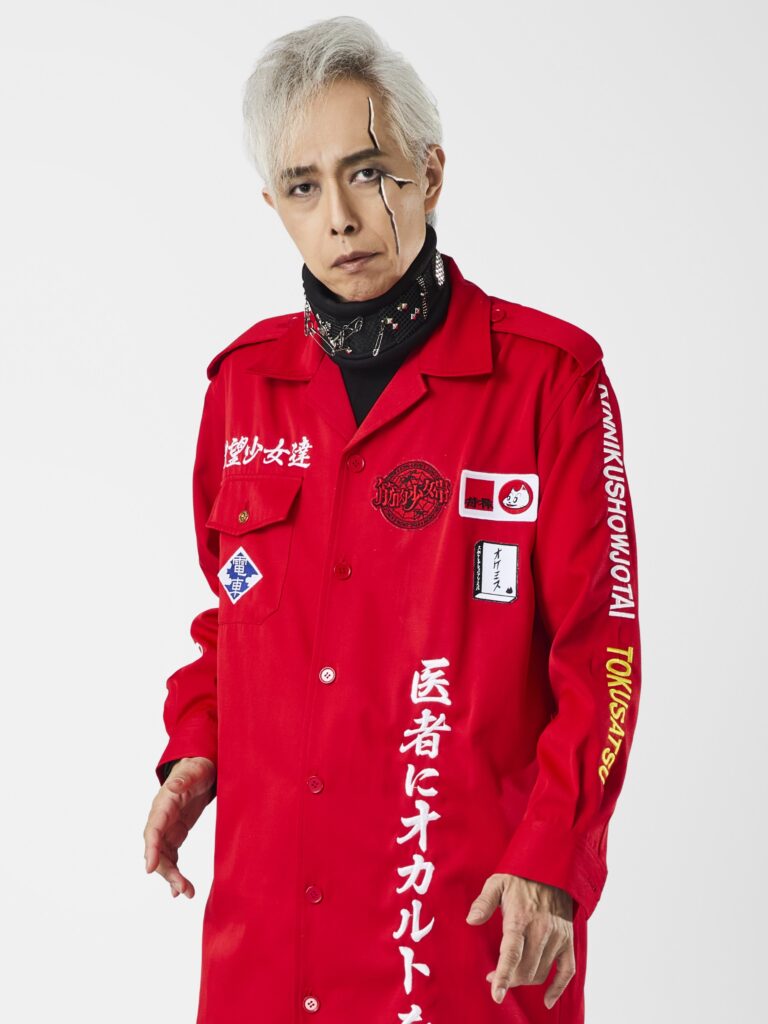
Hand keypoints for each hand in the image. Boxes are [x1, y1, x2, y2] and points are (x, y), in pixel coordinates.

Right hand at [143, 756, 215, 898]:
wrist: (201, 768)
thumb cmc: (198, 768)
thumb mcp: (196, 770)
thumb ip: (185, 778)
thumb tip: (172, 786)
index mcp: (163, 804)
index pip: (153, 829)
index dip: (151, 849)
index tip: (150, 869)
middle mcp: (161, 818)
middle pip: (158, 849)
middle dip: (167, 871)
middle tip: (181, 888)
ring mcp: (167, 828)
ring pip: (164, 857)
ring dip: (172, 876)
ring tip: (186, 893)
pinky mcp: (175, 833)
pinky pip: (171, 857)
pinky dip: (175, 873)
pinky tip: (180, 890)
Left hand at [466, 873, 573, 1009]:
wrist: (552, 868)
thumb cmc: (520, 877)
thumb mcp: (497, 882)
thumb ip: (483, 902)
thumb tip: (470, 920)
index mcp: (520, 918)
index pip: (511, 954)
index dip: (503, 976)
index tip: (496, 994)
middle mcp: (541, 930)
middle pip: (525, 969)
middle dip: (509, 980)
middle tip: (494, 977)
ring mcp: (557, 936)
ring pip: (540, 972)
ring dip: (524, 980)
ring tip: (511, 975)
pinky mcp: (568, 939)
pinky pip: (567, 971)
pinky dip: (558, 988)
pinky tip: (547, 999)